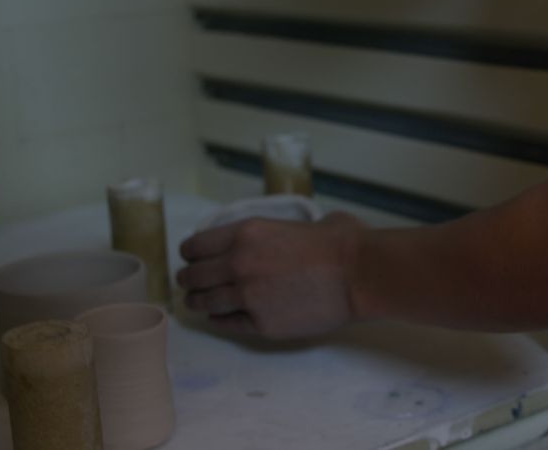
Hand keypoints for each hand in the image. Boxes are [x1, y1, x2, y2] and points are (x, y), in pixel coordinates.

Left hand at [177, 212, 365, 339]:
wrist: (359, 275)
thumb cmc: (341, 243)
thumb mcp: (303, 222)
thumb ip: (282, 229)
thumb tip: (291, 233)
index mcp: (246, 233)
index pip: (198, 245)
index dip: (191, 253)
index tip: (191, 257)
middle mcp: (239, 264)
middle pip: (195, 276)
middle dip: (189, 279)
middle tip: (188, 282)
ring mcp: (248, 297)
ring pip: (206, 302)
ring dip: (197, 302)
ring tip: (195, 303)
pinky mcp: (261, 324)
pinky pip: (228, 323)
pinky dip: (219, 320)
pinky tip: (217, 318)